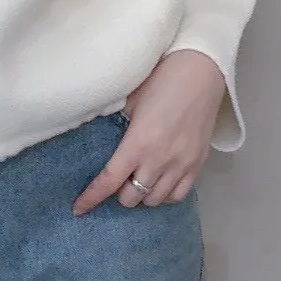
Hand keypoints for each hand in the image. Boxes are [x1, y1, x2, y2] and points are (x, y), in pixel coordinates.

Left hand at [73, 50, 225, 215]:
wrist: (201, 72)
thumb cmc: (161, 79)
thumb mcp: (130, 100)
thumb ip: (116, 124)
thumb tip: (102, 137)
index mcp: (137, 143)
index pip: (109, 181)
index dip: (91, 198)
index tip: (79, 209)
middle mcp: (159, 160)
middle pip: (131, 198)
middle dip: (119, 193)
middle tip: (117, 179)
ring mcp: (182, 165)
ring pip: (155, 200)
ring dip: (141, 194)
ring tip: (137, 180)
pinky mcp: (198, 164)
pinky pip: (179, 195)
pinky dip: (164, 194)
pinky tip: (158, 184)